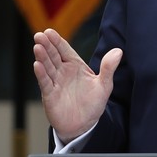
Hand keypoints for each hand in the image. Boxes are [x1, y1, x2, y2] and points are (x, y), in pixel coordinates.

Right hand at [32, 28, 122, 142]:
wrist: (84, 126)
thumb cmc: (93, 104)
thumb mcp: (104, 85)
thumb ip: (109, 68)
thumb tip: (118, 51)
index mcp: (76, 66)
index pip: (65, 50)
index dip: (57, 41)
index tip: (50, 31)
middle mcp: (63, 72)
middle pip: (54, 55)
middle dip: (47, 45)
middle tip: (40, 35)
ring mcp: (56, 82)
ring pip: (48, 66)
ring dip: (42, 57)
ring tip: (37, 46)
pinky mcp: (50, 95)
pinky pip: (45, 82)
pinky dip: (41, 74)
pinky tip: (37, 65)